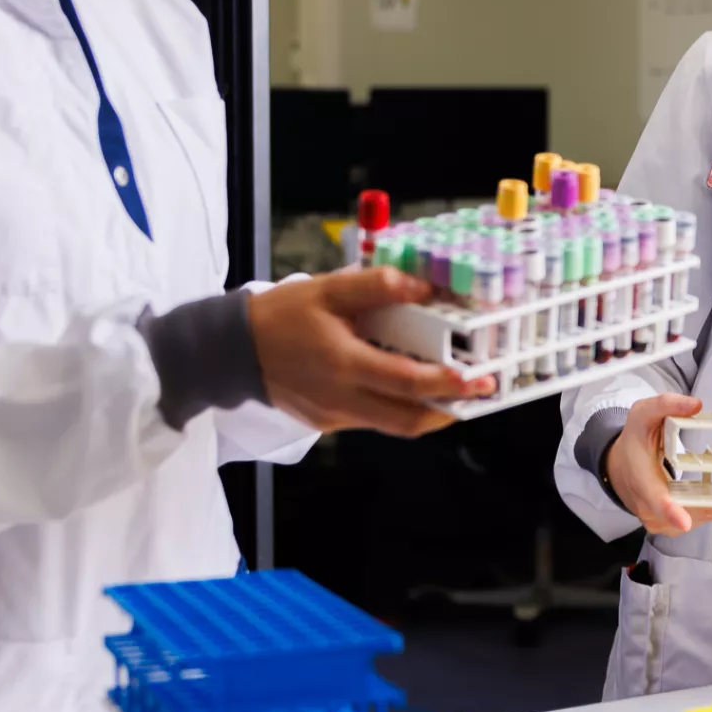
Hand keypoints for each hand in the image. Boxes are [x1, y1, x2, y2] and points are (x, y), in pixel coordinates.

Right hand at [247, 267, 493, 435]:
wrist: (231, 351)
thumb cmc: (280, 315)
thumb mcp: (328, 289)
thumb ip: (377, 286)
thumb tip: (423, 288)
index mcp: (344, 364)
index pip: (408, 383)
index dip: (448, 385)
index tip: (478, 380)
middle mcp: (342, 398)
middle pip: (409, 420)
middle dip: (450, 410)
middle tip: (479, 392)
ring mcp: (334, 416)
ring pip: (393, 424)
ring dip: (426, 412)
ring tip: (453, 391)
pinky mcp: (327, 423)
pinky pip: (372, 420)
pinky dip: (396, 407)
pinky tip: (407, 387)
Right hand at [605, 394, 711, 535]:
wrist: (620, 468)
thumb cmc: (634, 440)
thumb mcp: (643, 414)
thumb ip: (666, 404)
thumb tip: (695, 405)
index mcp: (642, 480)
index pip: (654, 498)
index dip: (669, 511)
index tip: (683, 520)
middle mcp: (651, 508)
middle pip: (692, 512)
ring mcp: (663, 521)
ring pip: (703, 517)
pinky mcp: (674, 526)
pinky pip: (704, 518)